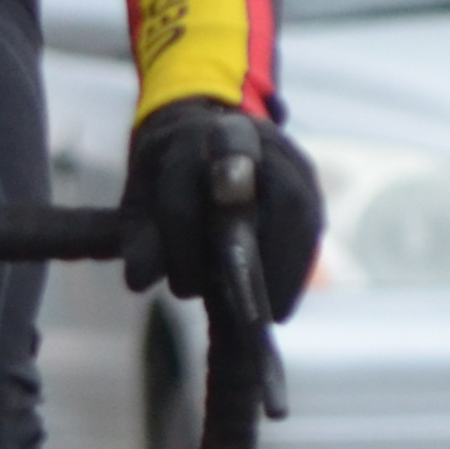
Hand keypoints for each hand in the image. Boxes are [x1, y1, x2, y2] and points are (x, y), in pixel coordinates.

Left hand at [122, 99, 321, 319]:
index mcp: (190, 136)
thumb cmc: (166, 183)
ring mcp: (284, 154)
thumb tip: (140, 281)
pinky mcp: (306, 180)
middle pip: (254, 187)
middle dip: (253, 251)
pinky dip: (297, 266)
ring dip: (286, 266)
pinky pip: (312, 222)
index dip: (184, 237)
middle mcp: (246, 134)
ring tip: (270, 314)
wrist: (200, 144)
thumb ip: (137, 239)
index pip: (186, 183)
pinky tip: (280, 303)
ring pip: (297, 206)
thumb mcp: (139, 207)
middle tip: (243, 306)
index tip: (184, 289)